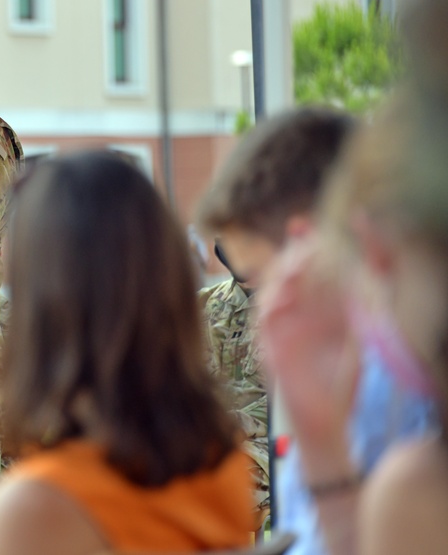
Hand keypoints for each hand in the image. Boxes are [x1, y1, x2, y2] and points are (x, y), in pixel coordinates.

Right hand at [257, 232, 359, 474]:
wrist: (331, 415)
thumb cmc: (346, 373)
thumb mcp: (367, 320)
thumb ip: (377, 276)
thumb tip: (370, 236)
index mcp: (316, 302)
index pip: (304, 263)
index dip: (301, 241)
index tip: (302, 223)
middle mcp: (294, 311)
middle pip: (284, 271)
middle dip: (291, 255)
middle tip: (305, 246)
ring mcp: (280, 328)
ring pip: (270, 291)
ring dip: (279, 278)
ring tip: (297, 270)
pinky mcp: (270, 346)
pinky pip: (263, 320)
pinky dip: (270, 306)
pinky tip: (283, 299)